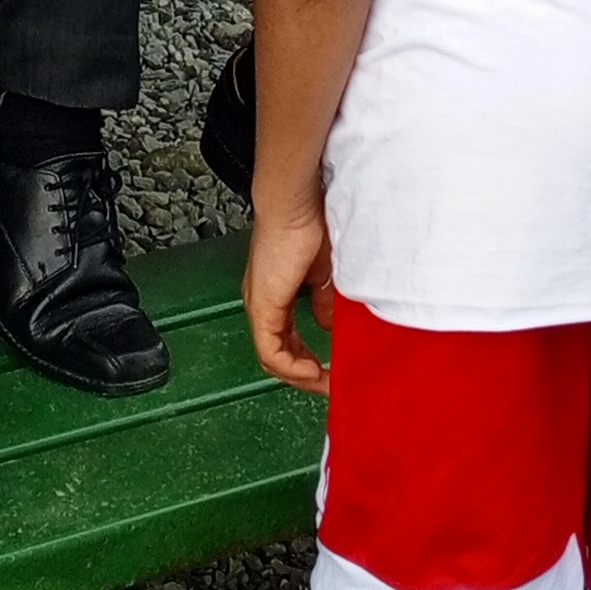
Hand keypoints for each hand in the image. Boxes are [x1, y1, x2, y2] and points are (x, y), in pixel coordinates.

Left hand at [244, 189, 335, 393]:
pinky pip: (272, 352)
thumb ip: (325, 301)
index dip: (307, 360)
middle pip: (278, 354)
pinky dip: (293, 368)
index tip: (330, 371)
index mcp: (276, 293)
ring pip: (273, 357)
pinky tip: (314, 372)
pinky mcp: (264, 307)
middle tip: (330, 385)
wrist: (298, 204)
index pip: (285, 340)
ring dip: (300, 375)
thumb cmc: (312, 226)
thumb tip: (329, 324)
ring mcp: (260, 306)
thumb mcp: (326, 274)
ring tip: (324, 383)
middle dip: (305, 374)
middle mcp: (263, 303)